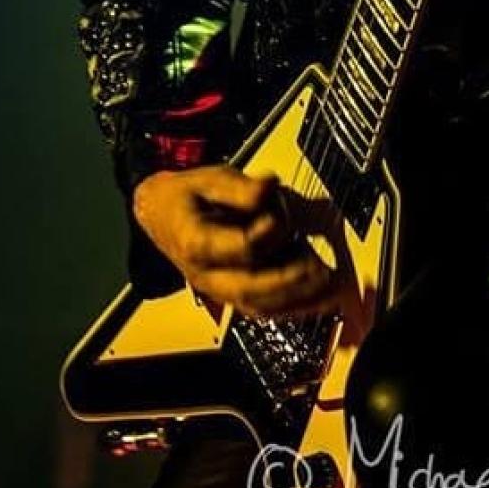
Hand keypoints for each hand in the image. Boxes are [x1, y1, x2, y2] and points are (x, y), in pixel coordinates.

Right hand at [133, 165, 340, 320]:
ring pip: (258, 306)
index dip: (267, 232)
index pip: (240, 247)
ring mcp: (218, 289)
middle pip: (249, 288)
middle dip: (289, 280)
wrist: (161, 216)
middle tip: (318, 266)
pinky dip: (292, 308)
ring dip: (297, 300)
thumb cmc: (185, 197)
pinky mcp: (231, 295)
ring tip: (327, 286)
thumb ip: (239, 187)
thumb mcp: (208, 178)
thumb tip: (268, 187)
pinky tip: (317, 299)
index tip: (281, 215)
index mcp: (196, 243)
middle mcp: (206, 274)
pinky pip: (262, 310)